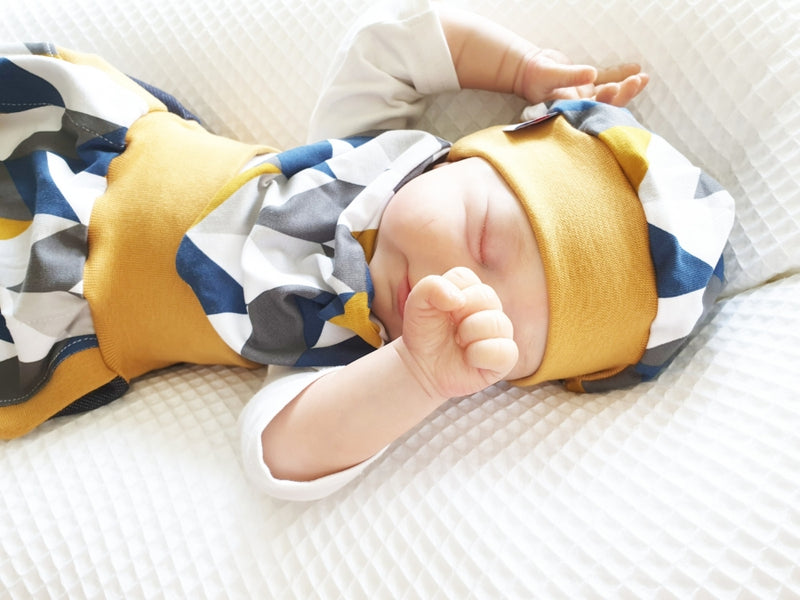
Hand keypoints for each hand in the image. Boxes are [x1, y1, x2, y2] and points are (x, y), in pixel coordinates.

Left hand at [394, 267, 518, 399]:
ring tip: (459, 343)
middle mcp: (489, 307)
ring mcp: (499, 332)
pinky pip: (505, 351)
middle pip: (486, 296)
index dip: (447, 294)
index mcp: (469, 290)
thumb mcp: (416, 305)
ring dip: (469, 334)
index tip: (439, 309)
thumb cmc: (424, 333)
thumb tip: (457, 298)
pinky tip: (469, 359)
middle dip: (460, 314)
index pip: (465, 277)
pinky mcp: (505, 357)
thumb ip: (430, 288)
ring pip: (498, 322)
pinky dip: (480, 355)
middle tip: (450, 328)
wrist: (422, 368)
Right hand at [515, 48, 649, 106]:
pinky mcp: (587, 83)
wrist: (526, 70)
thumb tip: (592, 73)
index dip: (608, 102)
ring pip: (610, 93)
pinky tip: (635, 68)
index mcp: (571, 110)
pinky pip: (607, 78)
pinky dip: (620, 74)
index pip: (594, 110)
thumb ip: (570, 75)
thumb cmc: (533, 76)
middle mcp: (581, 106)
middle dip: (623, 94)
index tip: (615, 88)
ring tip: (643, 78)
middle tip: (637, 82)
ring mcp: (585, 95)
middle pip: (607, 104)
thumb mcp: (548, 75)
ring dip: (627, 86)